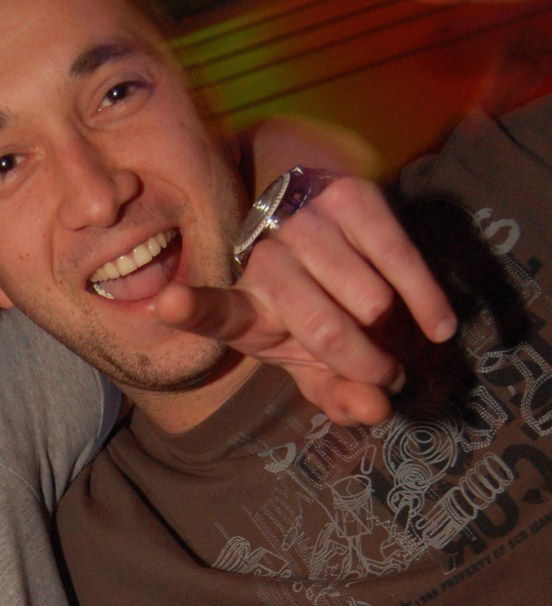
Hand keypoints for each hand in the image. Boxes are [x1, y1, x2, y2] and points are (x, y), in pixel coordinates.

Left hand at [156, 176, 456, 424]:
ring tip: (394, 344)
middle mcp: (265, 262)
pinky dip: (423, 296)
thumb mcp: (314, 366)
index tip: (169, 302)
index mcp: (243, 312)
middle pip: (319, 325)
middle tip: (385, 377)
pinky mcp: (347, 195)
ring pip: (364, 293)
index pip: (214, 313)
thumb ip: (337, 395)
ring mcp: (304, 225)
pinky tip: (437, 326)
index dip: (191, 307)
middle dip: (363, 363)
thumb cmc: (313, 317)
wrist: (327, 235)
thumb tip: (375, 409)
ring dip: (391, 332)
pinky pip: (396, 252)